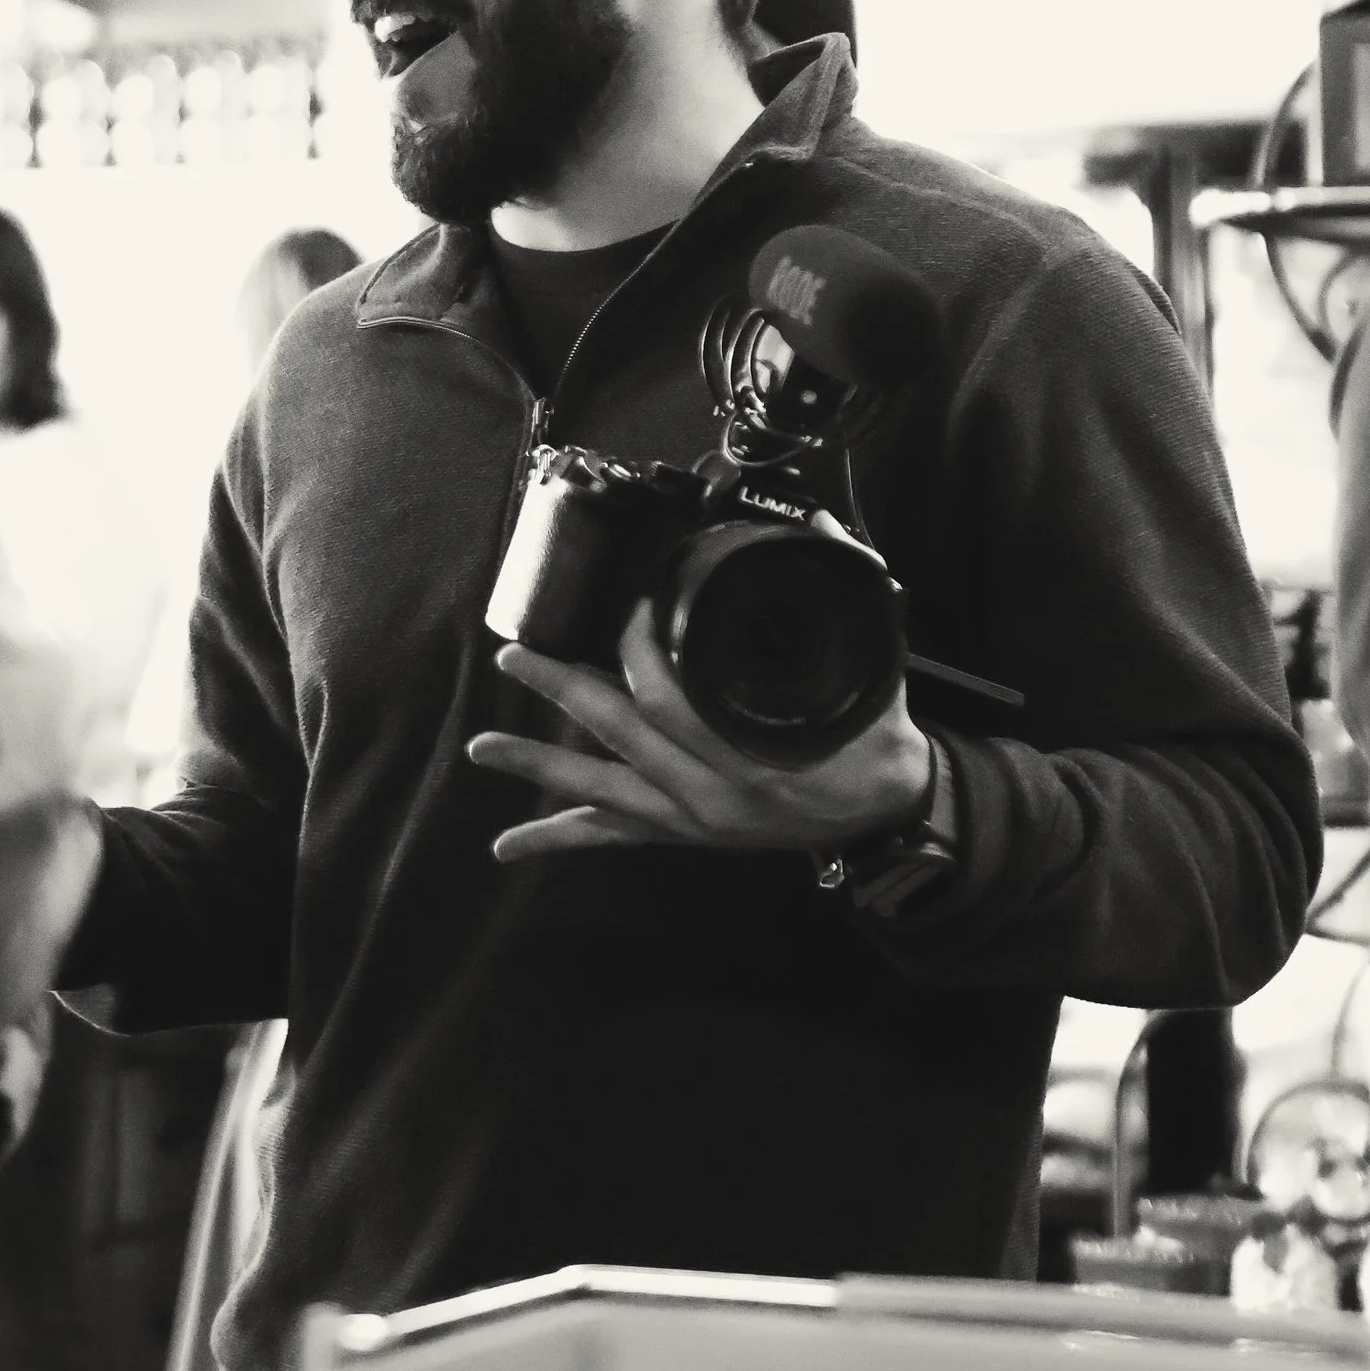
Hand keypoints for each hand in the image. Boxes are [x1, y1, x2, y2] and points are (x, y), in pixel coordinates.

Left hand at [467, 603, 935, 863]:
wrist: (887, 811)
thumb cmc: (873, 738)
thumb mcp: (872, 668)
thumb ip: (850, 593)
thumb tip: (818, 524)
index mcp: (750, 755)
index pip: (672, 699)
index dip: (638, 650)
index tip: (627, 608)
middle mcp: (710, 793)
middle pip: (620, 737)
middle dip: (563, 692)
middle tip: (516, 655)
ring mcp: (691, 820)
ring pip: (601, 792)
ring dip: (538, 767)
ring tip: (482, 748)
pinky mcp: (682, 835)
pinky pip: (612, 838)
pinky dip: (558, 837)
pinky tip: (507, 847)